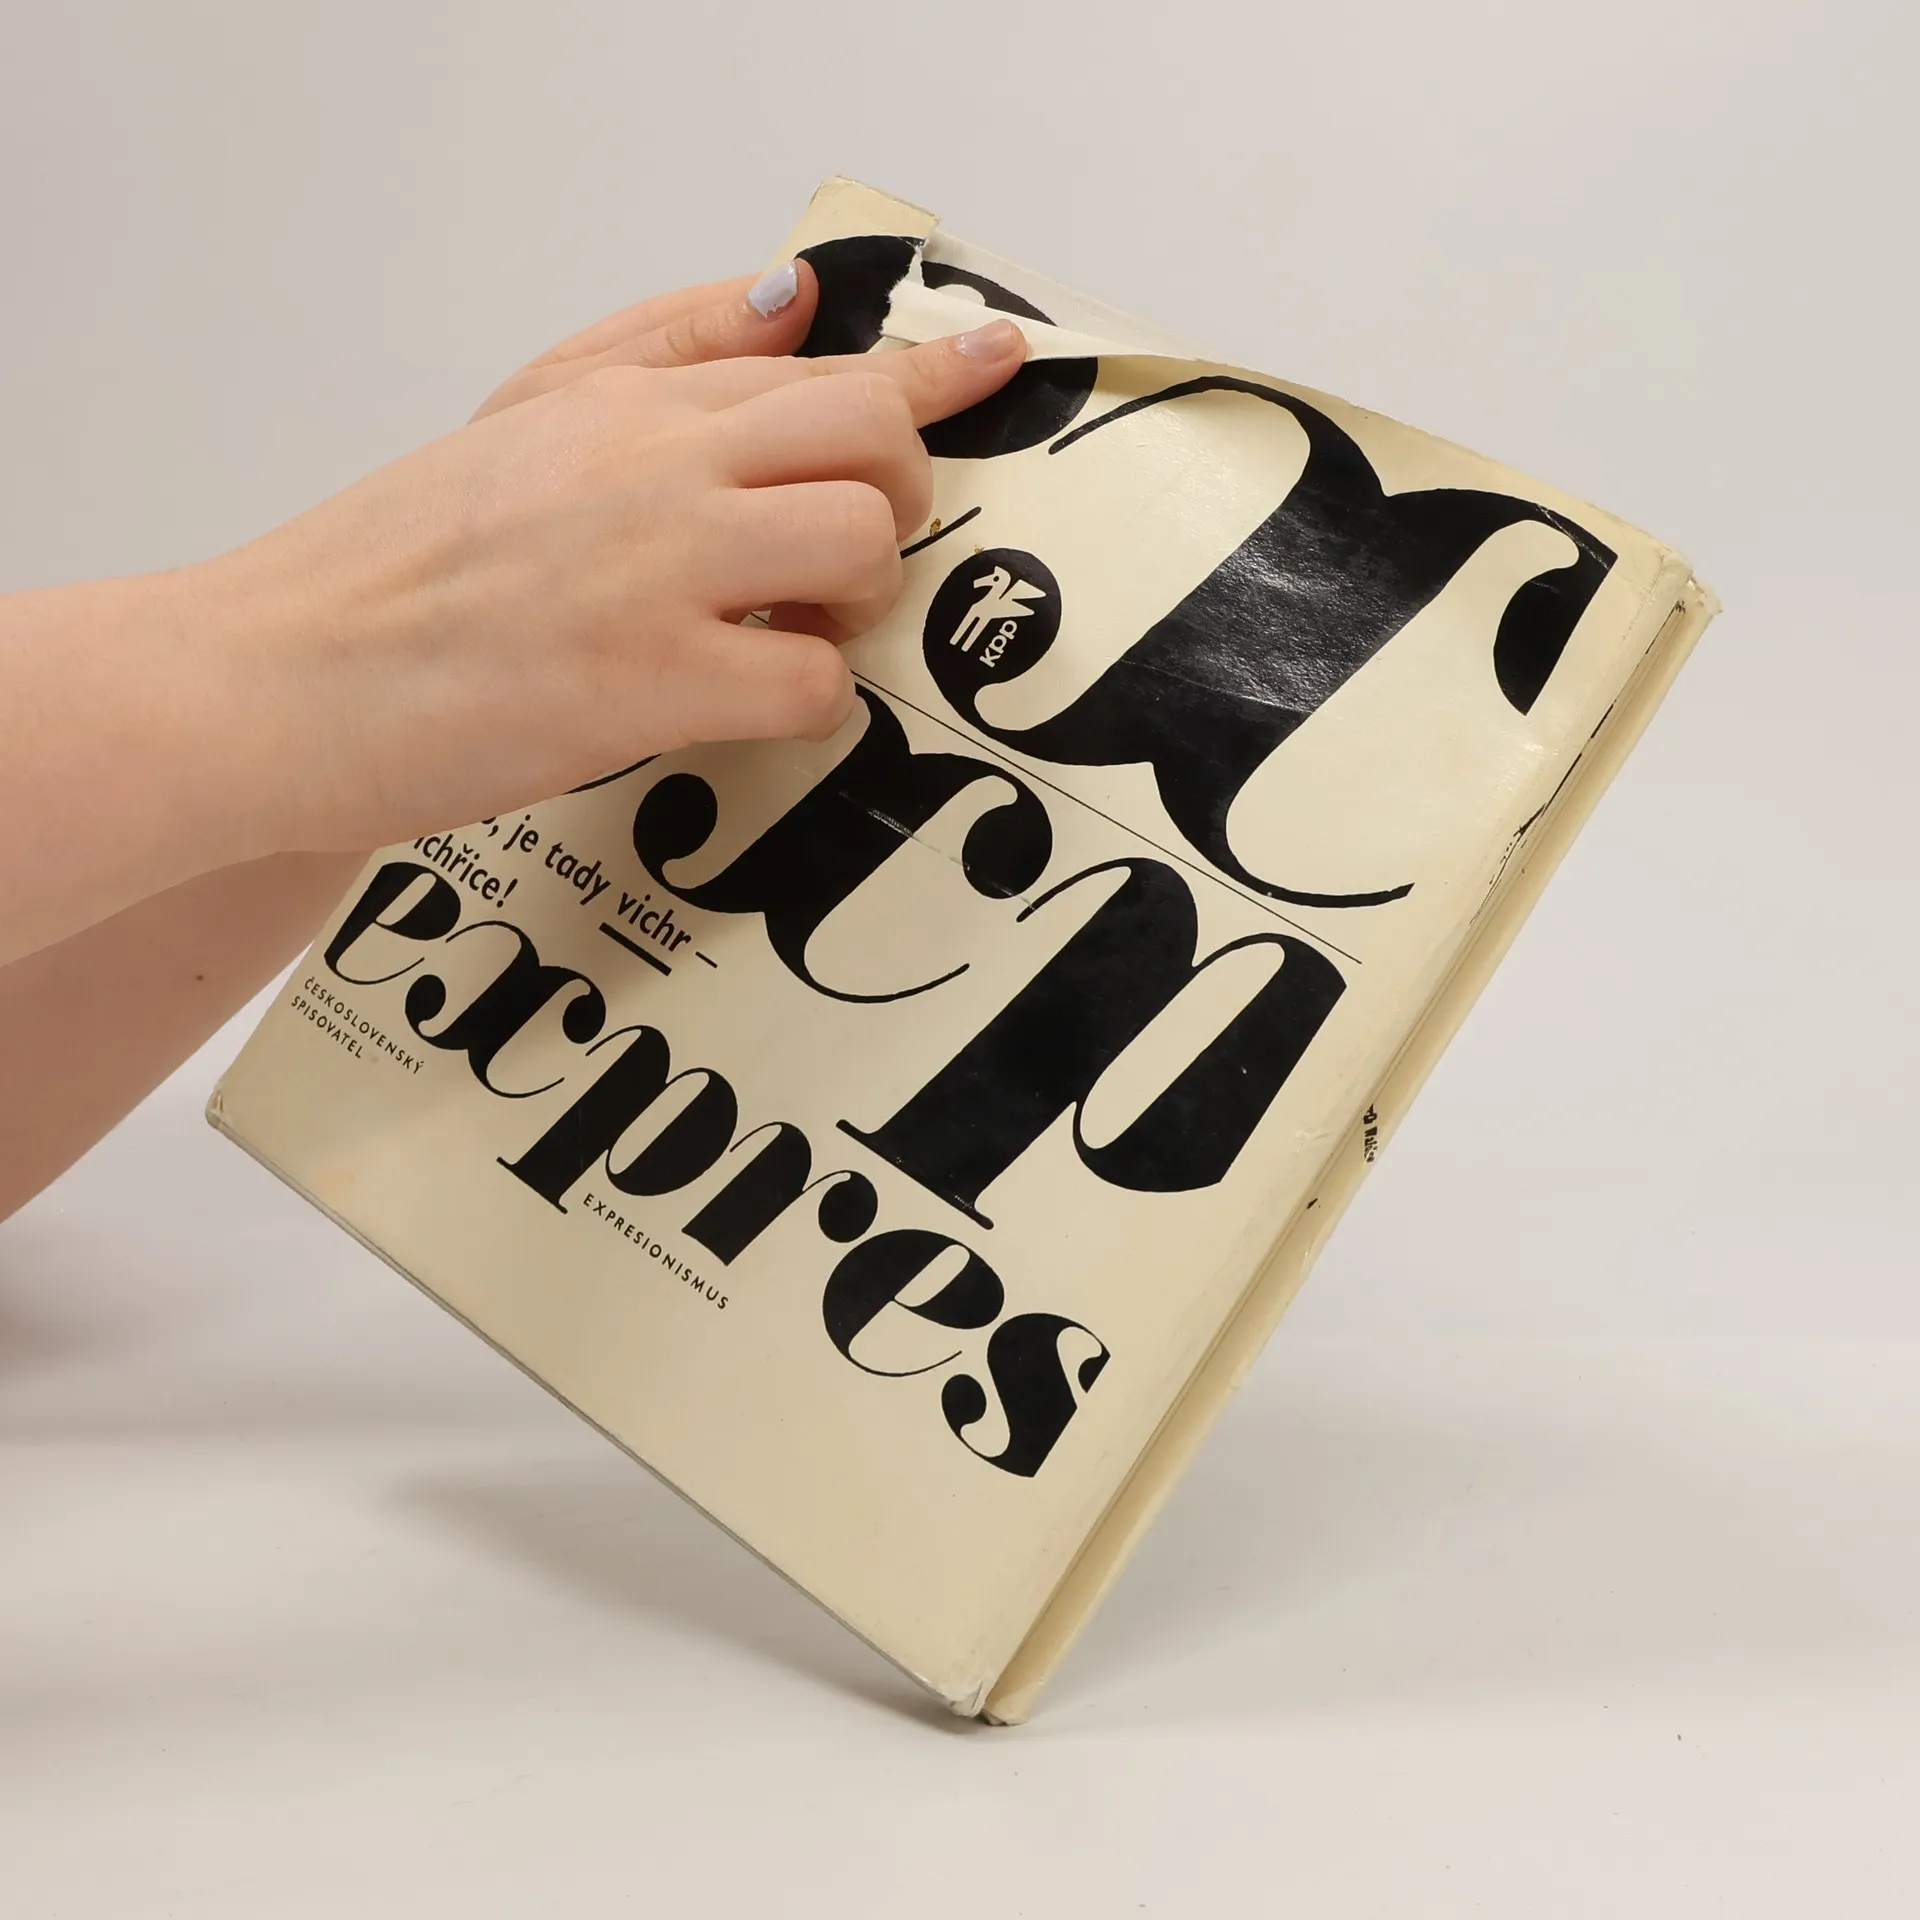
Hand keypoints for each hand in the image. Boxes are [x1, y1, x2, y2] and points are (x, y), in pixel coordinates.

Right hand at [194, 264, 1027, 858]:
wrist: (284, 672)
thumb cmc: (397, 566)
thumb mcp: (519, 422)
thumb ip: (656, 351)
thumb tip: (787, 299)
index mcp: (627, 405)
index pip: (816, 361)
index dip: (933, 371)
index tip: (1001, 358)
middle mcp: (656, 464)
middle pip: (870, 439)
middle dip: (895, 499)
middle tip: (839, 556)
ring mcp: (661, 568)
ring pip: (862, 548)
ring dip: (854, 603)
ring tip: (782, 628)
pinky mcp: (654, 679)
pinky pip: (813, 679)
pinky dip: (803, 700)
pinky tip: (740, 700)